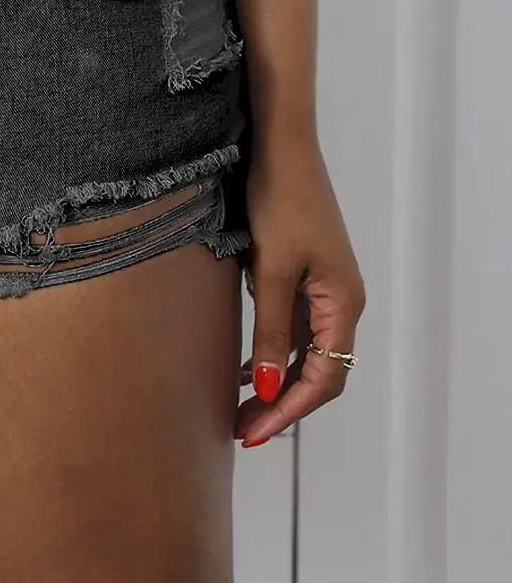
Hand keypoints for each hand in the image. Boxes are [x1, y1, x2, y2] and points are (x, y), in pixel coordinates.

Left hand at [234, 134, 364, 448]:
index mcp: (342, 305)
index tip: (254, 433)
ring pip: (306, 355)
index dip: (289, 411)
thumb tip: (269, 388)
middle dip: (282, 407)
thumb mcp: (270, 271)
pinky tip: (246, 369)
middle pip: (318, 374)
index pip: (324, 379)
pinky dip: (273, 355)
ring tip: (240, 410)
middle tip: (242, 432)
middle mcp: (340, 303)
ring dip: (276, 385)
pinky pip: (295, 330)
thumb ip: (272, 331)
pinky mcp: (304, 277)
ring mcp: (324, 290)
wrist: (281, 149)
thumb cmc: (280, 202)